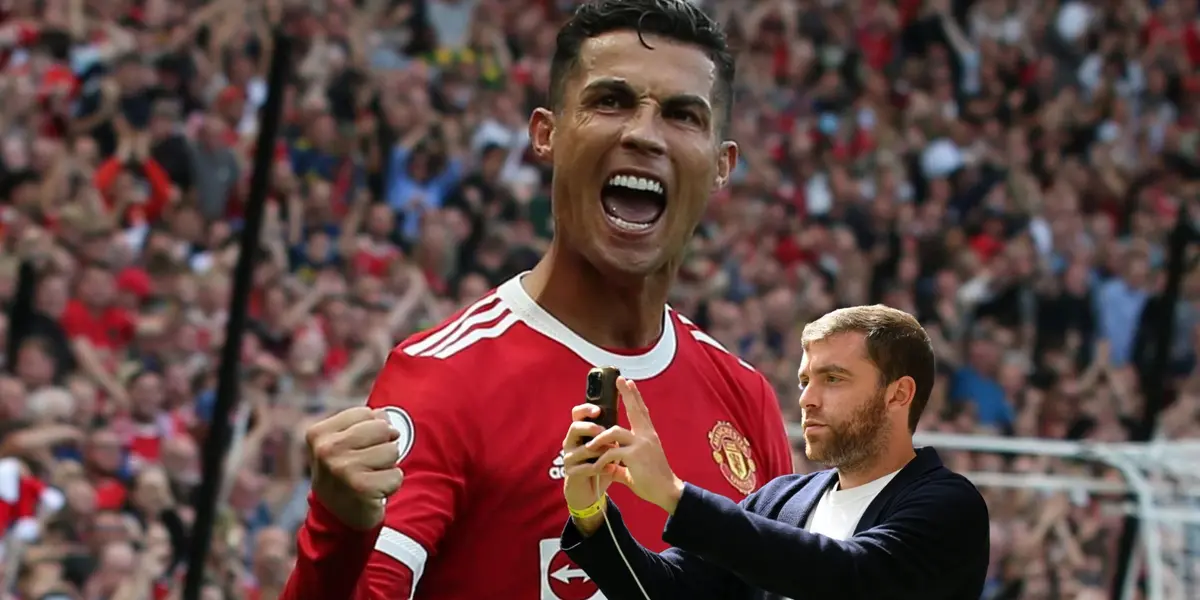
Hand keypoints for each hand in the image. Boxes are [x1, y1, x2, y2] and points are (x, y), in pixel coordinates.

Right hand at [305, 407, 404, 529]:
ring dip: (388, 466)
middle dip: (383, 446)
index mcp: (319, 433)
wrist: (337, 517)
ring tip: (370, 477)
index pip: (367, 413)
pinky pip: (397, 474)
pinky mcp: (362, 487)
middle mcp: (327, 449)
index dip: (372, 430)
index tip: (358, 448)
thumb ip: (364, 423)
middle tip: (368, 464)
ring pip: (392, 451)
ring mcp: (343, 468)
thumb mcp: (344, 443)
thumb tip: (384, 414)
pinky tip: (375, 491)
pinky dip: (391, 484)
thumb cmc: (345, 473)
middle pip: (382, 428)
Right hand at [560, 404, 619, 535]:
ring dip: (599, 451)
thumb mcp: (608, 447)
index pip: (577, 414)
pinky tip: (610, 469)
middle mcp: (571, 442)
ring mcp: (569, 457)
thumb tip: (628, 418)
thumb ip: (612, 434)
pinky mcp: (571, 472)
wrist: (591, 491)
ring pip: (582, 449)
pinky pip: (584, 467)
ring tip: (612, 454)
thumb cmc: (601, 464)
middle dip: (590, 428)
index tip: (598, 410)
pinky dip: (599, 468)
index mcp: (581, 432)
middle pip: (575, 427)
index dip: (585, 409)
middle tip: (603, 431)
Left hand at [568, 378, 685, 513]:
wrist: (667, 492)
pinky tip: (597, 468)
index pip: (641, 412)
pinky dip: (602, 460)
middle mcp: (647, 436)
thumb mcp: (635, 468)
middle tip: (620, 380)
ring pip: (615, 432)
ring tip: (590, 445)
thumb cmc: (652, 481)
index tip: (629, 382)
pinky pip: (612, 453)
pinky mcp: (635, 456)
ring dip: (600, 438)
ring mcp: (641, 444)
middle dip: (627, 394)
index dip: (635, 397)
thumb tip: (608, 466)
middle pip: (635, 410)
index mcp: (648, 436)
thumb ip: (621, 464)